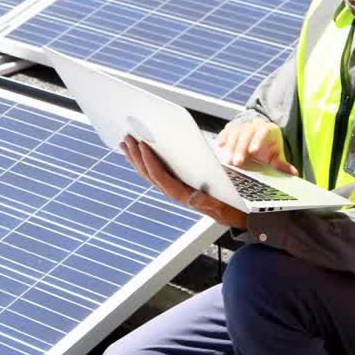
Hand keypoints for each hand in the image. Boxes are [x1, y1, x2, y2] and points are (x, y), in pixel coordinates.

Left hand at [121, 135, 246, 228]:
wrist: (230, 215)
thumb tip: (193, 198)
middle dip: (136, 155)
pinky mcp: (172, 184)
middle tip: (126, 139)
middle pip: (148, 172)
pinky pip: (153, 172)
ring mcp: (170, 188)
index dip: (149, 161)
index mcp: (180, 195)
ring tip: (125, 143)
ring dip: (135, 157)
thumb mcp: (221, 207)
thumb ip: (206, 203)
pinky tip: (136, 153)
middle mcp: (171, 191)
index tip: (142, 145)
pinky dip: (143, 161)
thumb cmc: (227, 208)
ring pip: (147, 172)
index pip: (159, 176)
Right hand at [215, 119, 297, 174]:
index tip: (252, 151)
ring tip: (228, 161)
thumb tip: (293, 173)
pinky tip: (220, 145)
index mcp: (268, 129)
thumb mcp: (275, 154)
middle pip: (246, 133)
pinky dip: (223, 138)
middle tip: (237, 163)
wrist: (258, 137)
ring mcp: (242, 126)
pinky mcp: (232, 129)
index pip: (263, 130)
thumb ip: (282, 164)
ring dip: (230, 147)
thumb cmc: (268, 148)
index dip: (257, 139)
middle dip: (240, 148)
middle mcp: (254, 125)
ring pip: (235, 133)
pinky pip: (226, 131)